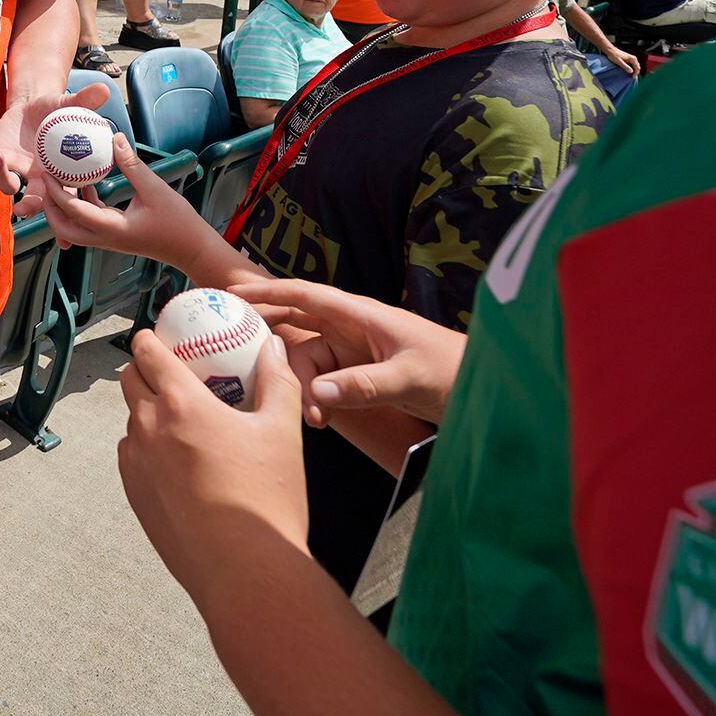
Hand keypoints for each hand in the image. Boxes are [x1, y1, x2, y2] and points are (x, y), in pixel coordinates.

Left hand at [0, 80, 108, 199]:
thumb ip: (84, 101)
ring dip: (1, 176)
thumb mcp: (67, 105)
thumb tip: (105, 89)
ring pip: (6, 185)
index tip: (62, 206)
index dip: (65, 207)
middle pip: (33, 202)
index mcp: (59, 173)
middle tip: (23, 210)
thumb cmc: (54, 112)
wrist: (31, 108)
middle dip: (29, 208)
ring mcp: (15, 171)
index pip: (65, 197)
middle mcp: (37, 178)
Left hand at [27, 133, 202, 260]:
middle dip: (50, 207)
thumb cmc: (178, 223)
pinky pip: (91, 220)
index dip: (57, 191)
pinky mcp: (116, 234)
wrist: (192, 249)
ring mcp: (109, 238)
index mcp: (111, 228)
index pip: (73, 211)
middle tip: (47, 180)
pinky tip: (88, 182)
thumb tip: (115, 138)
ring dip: (65, 206)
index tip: (48, 170)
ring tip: (61, 178)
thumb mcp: (154, 189)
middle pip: (64, 229)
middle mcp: (105, 237)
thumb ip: (132, 165)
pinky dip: (83, 204)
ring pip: (75, 227)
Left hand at [117, 330, 306, 604]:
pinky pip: (133, 457)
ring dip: (150, 412)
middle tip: (178, 375)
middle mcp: (148, 430)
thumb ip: (277, 380)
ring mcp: (136, 465)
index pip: (148, 352)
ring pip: (132, 421)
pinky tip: (183, 462)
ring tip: (187, 423)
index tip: (162, 336)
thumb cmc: (266, 501)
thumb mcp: (282, 430)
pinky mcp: (135, 496)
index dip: (152, 338)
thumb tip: (275, 349)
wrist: (247, 571)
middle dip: (147, 370)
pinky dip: (150, 449)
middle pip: (130, 381)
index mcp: (181, 405)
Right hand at [230, 279, 466, 426]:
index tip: (232, 296)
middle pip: (297, 330)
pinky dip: (316, 400)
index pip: (305, 296)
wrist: (483, 390)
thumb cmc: (453, 370)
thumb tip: (315, 393)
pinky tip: (318, 421)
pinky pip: (324, 384)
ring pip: (309, 364)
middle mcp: (352, 330)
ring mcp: (355, 353)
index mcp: (361, 315)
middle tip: (245, 368)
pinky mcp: (360, 376)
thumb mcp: (408, 378)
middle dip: (272, 348)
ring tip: (312, 419)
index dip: (267, 293)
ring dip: (303, 389)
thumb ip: (362, 386)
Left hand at [600, 46, 641, 76]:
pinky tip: (629, 71)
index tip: (632, 78)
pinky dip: (633, 68)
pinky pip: (633, 65)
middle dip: (636, 72)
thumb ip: (625, 66)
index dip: (635, 73)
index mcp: (632, 59)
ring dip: (634, 71)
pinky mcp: (629, 59)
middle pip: (638, 67)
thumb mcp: (619, 62)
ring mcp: (632, 58)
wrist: (611, 50)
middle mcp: (633, 58)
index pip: (637, 68)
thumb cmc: (614, 56)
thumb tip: (631, 71)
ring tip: (631, 75)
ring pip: (636, 66)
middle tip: (631, 77)